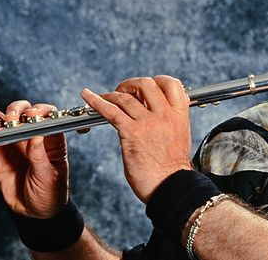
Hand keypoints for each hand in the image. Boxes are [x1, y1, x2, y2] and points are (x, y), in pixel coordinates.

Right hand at [0, 99, 69, 218]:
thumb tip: (36, 137)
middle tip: (11, 119)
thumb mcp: (49, 177)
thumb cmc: (50, 193)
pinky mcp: (0, 157)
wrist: (35, 214)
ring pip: (4, 125)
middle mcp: (33, 138)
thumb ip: (40, 158)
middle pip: (24, 114)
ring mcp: (15, 146)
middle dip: (17, 111)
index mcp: (51, 140)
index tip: (34, 114)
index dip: (40, 111)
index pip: (48, 117)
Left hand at [82, 76, 192, 203]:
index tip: (146, 87)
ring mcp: (148, 123)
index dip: (157, 80)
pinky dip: (96, 101)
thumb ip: (169, 123)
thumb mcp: (179, 138)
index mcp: (179, 115)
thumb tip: (153, 114)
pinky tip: (87, 96)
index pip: (172, 84)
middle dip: (132, 84)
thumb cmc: (171, 169)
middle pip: (147, 84)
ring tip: (106, 96)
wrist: (171, 187)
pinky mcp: (132, 133)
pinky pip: (111, 111)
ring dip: (113, 94)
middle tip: (124, 91)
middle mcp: (165, 115)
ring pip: (126, 97)